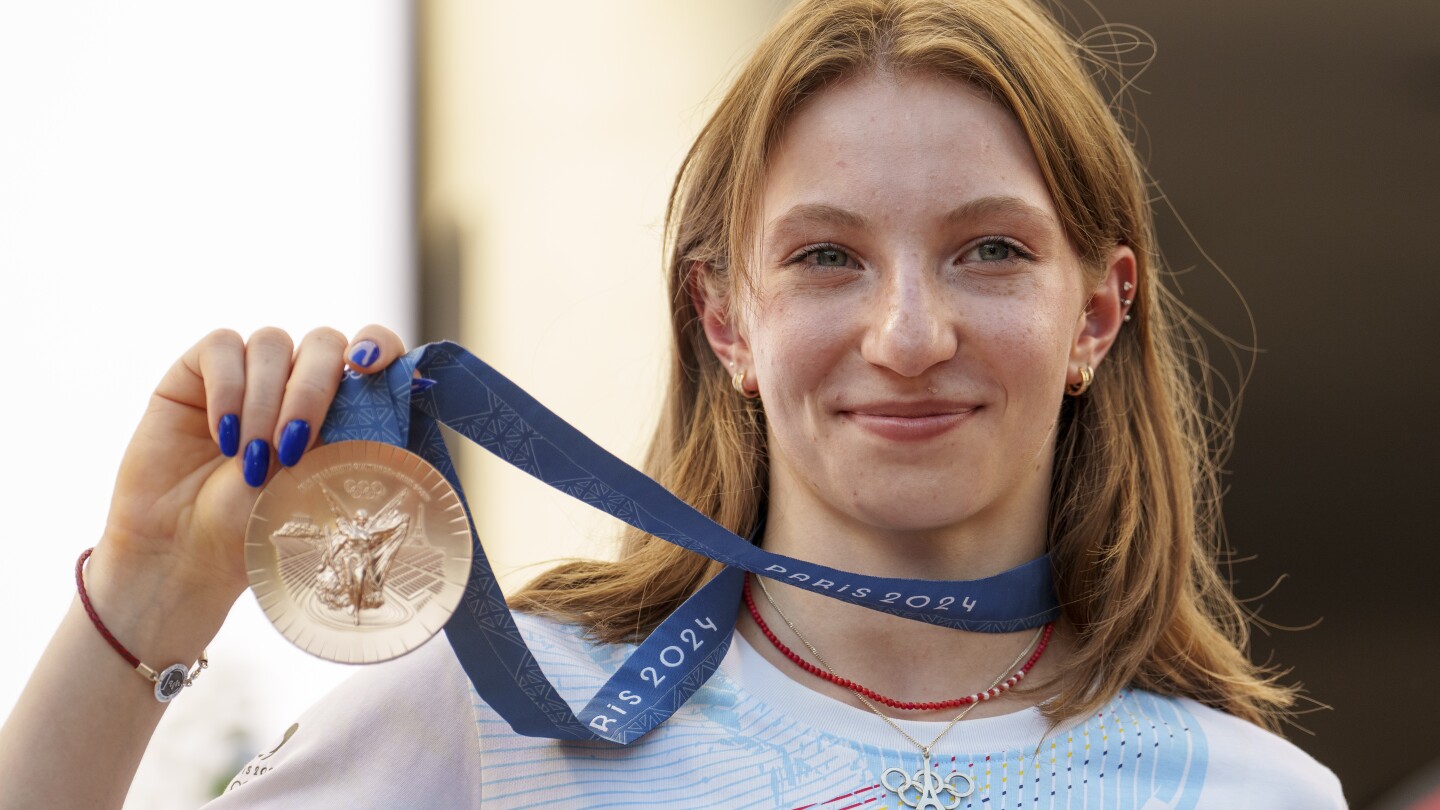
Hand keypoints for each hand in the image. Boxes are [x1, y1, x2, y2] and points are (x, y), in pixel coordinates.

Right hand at [93, 325, 407, 618]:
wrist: (190, 552)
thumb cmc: (261, 526)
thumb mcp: (322, 486)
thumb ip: (356, 440)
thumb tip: (405, 402)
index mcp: (341, 403)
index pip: (373, 347)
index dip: (378, 343)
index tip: (368, 366)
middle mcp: (298, 379)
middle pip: (323, 342)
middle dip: (312, 391)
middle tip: (294, 447)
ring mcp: (250, 371)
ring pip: (272, 343)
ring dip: (265, 402)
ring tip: (252, 461)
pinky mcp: (198, 371)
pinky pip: (222, 347)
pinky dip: (227, 390)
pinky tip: (224, 436)